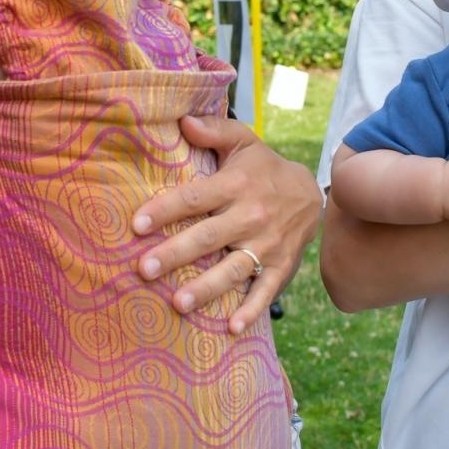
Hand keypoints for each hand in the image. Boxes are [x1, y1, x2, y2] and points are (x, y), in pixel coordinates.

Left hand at [131, 114, 321, 334]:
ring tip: (178, 303)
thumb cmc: (263, 168)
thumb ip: (214, 131)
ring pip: (233, 268)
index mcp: (236, 185)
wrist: (312, 194)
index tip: (136, 224)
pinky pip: (266, 290)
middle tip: (143, 269)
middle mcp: (251, 215)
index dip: (166, 209)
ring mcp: (267, 244)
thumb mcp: (243, 143)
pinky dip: (251, 310)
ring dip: (206, 288)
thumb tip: (182, 120)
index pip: (195, 197)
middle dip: (175, 254)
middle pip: (208, 237)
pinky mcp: (282, 266)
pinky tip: (231, 328)